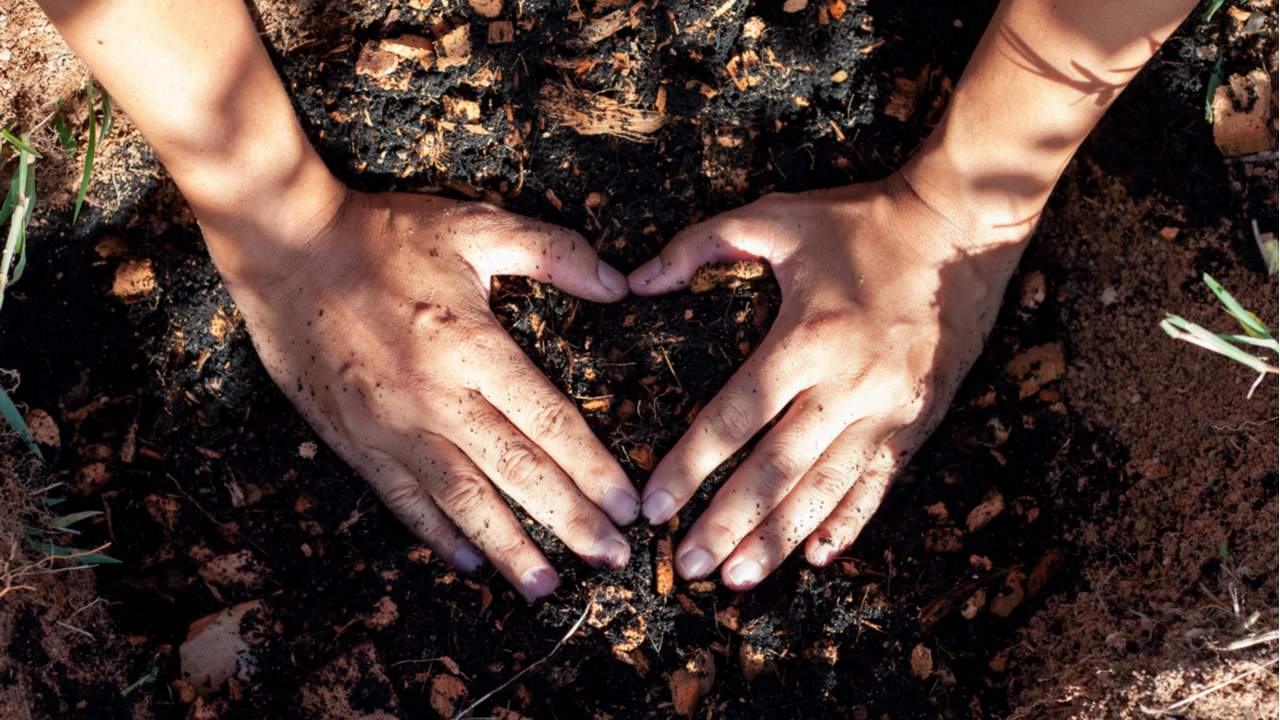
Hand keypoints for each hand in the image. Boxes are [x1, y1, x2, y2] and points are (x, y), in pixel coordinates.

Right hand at [213, 191, 638, 601]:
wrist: (284, 248)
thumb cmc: (384, 234)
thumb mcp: (475, 225)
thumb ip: (552, 252)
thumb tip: (620, 285)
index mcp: (473, 345)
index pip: (549, 423)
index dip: (594, 470)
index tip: (629, 506)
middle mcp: (436, 396)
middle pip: (516, 473)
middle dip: (570, 522)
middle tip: (612, 560)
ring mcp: (391, 425)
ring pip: (462, 502)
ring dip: (509, 549)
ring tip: (548, 589)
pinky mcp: (354, 440)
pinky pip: (403, 500)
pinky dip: (437, 535)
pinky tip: (471, 562)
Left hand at [628, 173, 1027, 589]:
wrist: (962, 227)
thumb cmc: (860, 221)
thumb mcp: (776, 215)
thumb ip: (700, 245)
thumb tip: (634, 281)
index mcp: (807, 337)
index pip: (736, 416)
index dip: (691, 465)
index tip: (654, 505)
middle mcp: (848, 384)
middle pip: (777, 469)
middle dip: (728, 522)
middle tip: (687, 565)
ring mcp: (888, 408)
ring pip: (825, 489)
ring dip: (779, 538)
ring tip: (736, 578)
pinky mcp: (917, 420)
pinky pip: (879, 482)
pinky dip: (848, 522)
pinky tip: (817, 555)